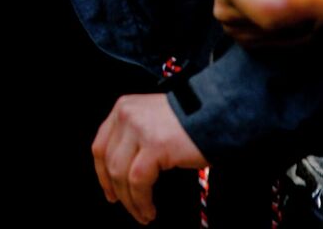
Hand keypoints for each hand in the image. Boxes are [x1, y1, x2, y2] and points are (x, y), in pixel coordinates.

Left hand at [92, 94, 206, 224]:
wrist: (220, 113)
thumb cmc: (194, 121)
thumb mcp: (154, 120)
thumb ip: (135, 136)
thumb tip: (122, 171)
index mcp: (124, 108)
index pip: (101, 146)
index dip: (102, 174)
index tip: (110, 192)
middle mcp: (126, 115)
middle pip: (109, 161)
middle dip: (118, 191)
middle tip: (130, 209)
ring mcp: (138, 129)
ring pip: (121, 174)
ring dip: (130, 201)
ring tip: (142, 214)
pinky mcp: (154, 145)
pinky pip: (138, 180)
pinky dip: (141, 200)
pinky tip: (149, 209)